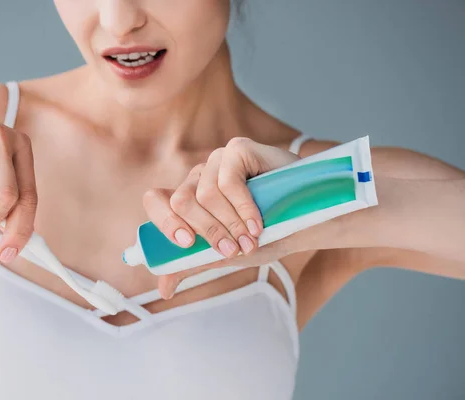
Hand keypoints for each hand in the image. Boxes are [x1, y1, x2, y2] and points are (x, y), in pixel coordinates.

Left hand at [143, 137, 313, 298]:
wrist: (309, 219)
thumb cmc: (266, 235)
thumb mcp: (226, 255)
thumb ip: (193, 264)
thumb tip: (163, 289)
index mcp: (189, 199)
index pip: (155, 200)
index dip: (164, 222)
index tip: (186, 244)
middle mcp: (199, 177)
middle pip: (180, 202)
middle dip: (207, 232)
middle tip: (232, 250)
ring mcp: (218, 161)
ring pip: (205, 195)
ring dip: (230, 225)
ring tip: (252, 240)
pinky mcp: (238, 149)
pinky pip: (228, 182)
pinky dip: (243, 209)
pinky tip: (258, 223)